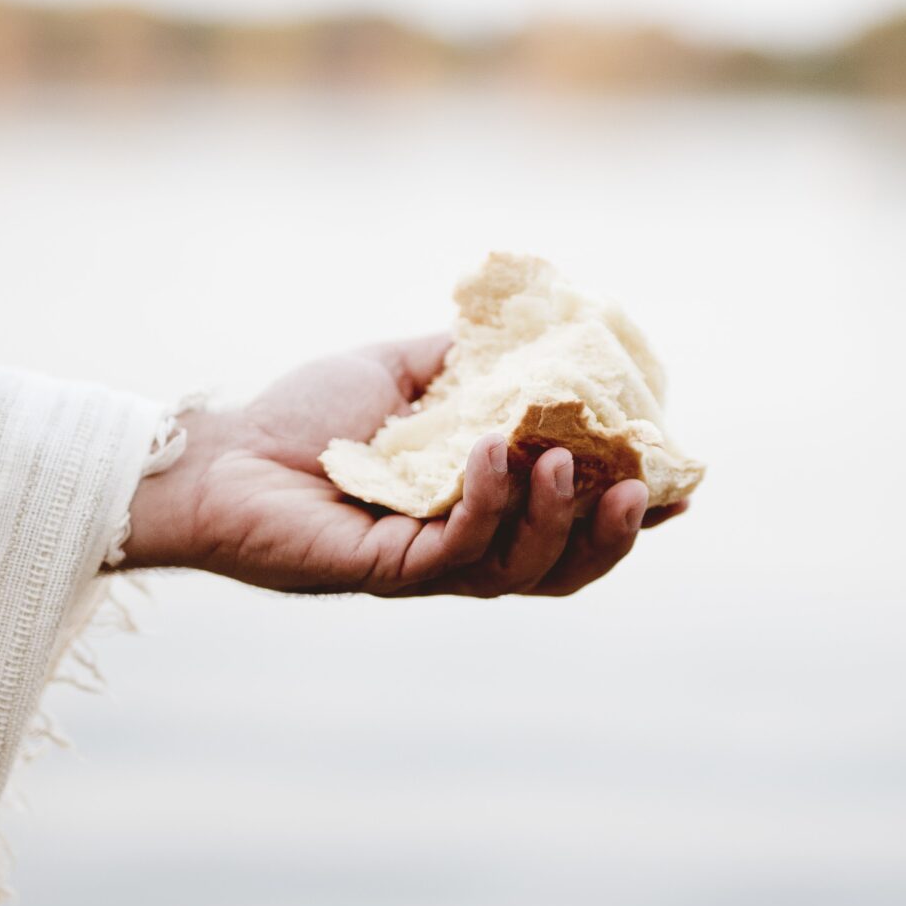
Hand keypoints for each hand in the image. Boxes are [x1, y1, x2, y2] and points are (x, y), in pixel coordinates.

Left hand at [119, 334, 671, 593]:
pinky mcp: (387, 573)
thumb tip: (532, 332)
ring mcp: (428, 570)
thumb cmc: (305, 418)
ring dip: (555, 517)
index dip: (632, 515)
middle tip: (643, 487)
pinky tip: (491, 451)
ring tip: (561, 458)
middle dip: (614, 534)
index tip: (682, 482)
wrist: (222, 455)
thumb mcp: (405, 372)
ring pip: (521, 569)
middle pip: (564, 569)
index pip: (573, 527)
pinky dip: (485, 502)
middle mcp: (464, 551)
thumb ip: (469, 362)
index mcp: (481, 512)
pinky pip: (455, 551)